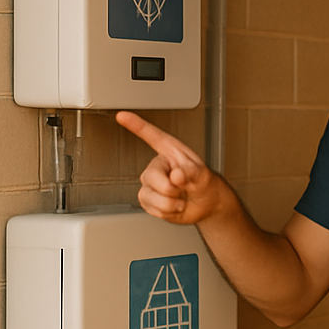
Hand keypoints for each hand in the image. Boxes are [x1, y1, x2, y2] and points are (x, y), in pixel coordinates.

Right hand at [116, 111, 225, 225]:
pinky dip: (167, 212)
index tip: (123, 115)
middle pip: (150, 176)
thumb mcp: (204, 176)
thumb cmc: (205, 184)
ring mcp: (152, 184)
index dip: (136, 125)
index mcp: (171, 153)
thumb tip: (176, 175)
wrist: (205, 204)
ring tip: (181, 198)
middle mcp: (158, 166)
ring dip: (170, 203)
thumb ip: (191, 173)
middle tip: (183, 189)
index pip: (152, 136)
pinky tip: (175, 206)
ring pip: (149, 196)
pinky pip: (152, 209)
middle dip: (169, 188)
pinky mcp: (149, 199)